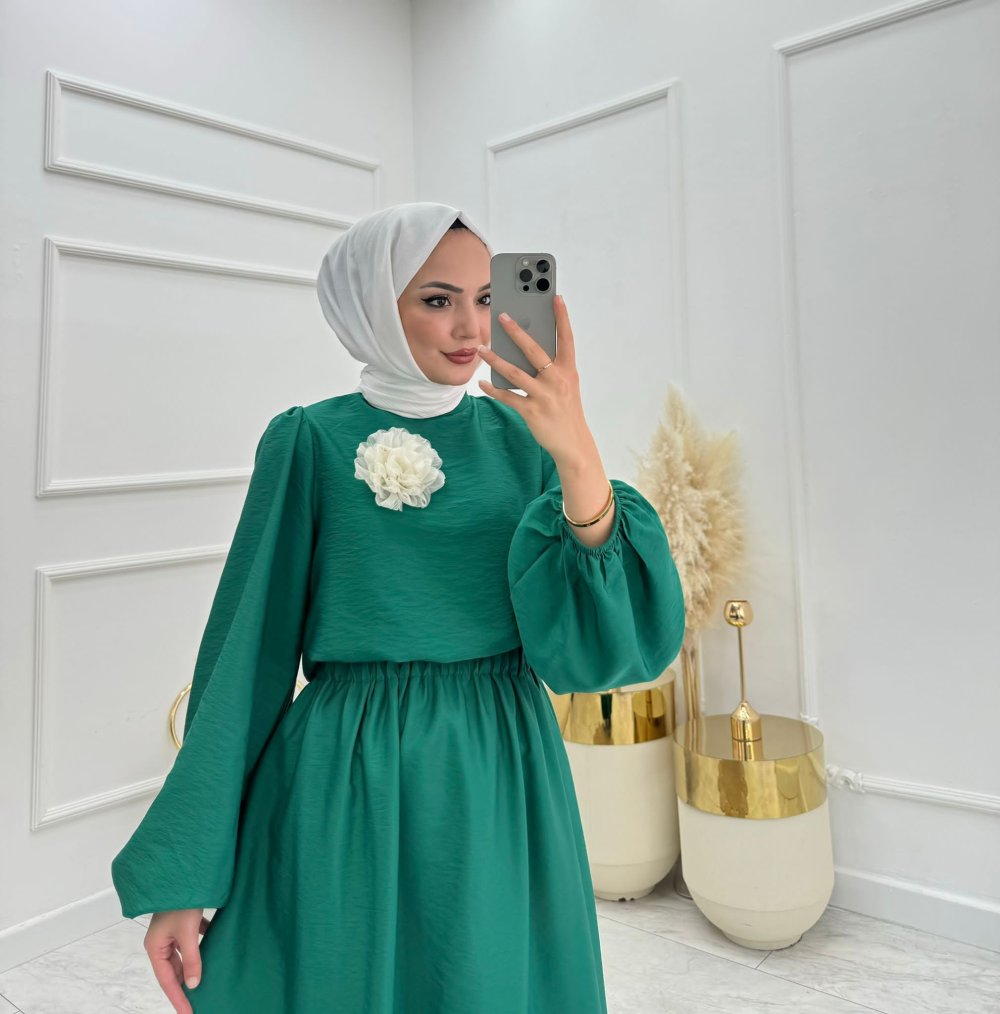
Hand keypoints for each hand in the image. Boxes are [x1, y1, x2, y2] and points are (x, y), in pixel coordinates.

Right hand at [144, 908, 210, 1012]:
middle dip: (186, 985)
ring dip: (194, 966)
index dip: (178, 998)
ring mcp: (171, 931)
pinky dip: (202, 946)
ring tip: (206, 982)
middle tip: (199, 1002)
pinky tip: (214, 948)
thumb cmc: (181, 901)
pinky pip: (192, 940)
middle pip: (174, 970)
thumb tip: (194, 984)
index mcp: (155, 946)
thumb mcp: (188, 933)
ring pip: (183, 955)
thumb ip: (192, 959)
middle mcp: (161, 941)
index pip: (167, 980)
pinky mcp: (183, 922)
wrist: (185, 871)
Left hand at [477, 294, 593, 465]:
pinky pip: (508, 397)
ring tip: (481, 349)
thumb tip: (526, 349)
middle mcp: (557, 380)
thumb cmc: (566, 409)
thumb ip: (551, 367)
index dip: (562, 318)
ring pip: (515, 373)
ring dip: (495, 360)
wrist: (573, 443)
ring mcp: (544, 396)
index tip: (556, 297)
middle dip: (517, 332)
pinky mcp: (532, 412)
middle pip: (534, 350)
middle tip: (502, 317)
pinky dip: (493, 390)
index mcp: (568, 370)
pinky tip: (482, 383)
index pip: (566, 339)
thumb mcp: (566, 385)